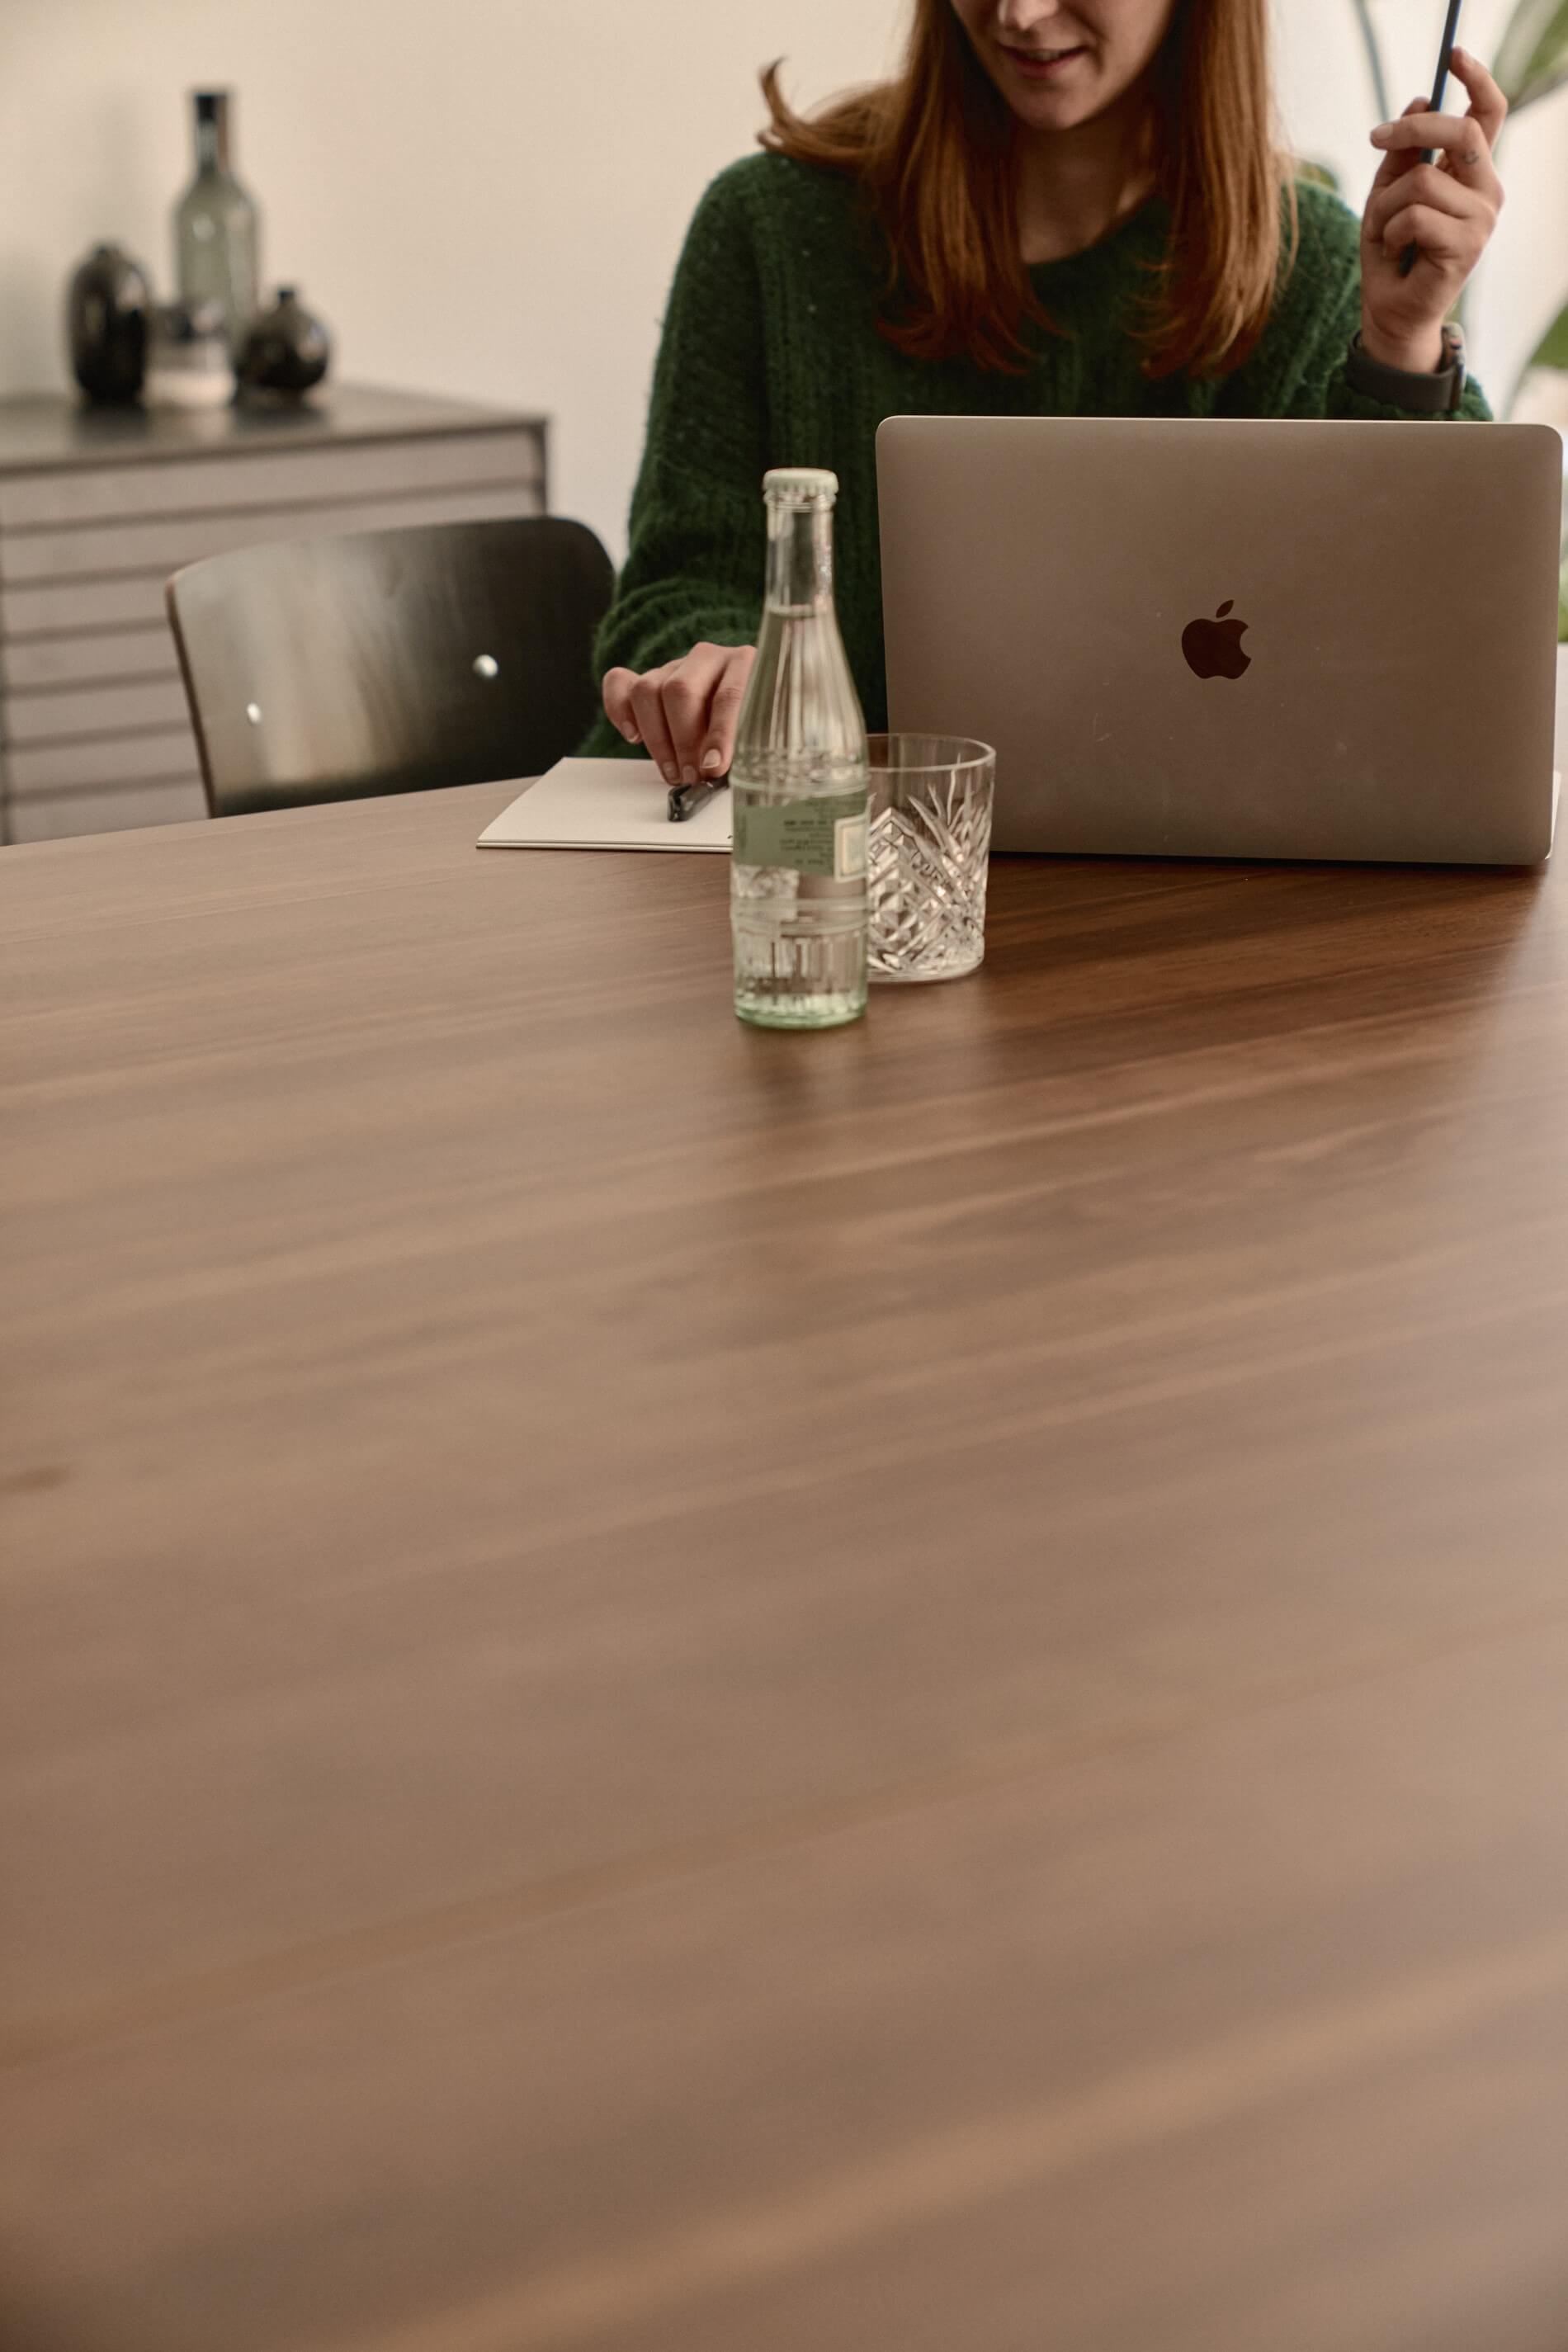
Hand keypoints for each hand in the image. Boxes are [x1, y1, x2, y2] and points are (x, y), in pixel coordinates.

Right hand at [601, 642, 757, 783]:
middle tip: (691, 776)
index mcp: (745, 664)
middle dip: (682, 740)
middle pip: (680, 690)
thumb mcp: (764, 737)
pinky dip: (620, 710)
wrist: (751, 712)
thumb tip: (721, 772)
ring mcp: (676, 666)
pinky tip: (633, 737)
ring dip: (656, 738)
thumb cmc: (757, 729)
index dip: (719, 733)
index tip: (713, 766)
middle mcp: (708, 658)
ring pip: (648, 689)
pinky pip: (621, 684)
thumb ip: (750, 748)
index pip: (728, 694)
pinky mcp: (651, 678)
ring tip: (673, 772)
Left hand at [1361, 47, 1505, 374]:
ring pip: (1423, 180)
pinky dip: (1390, 231)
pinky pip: (1415, 216)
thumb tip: (1420, 100)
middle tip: (1375, 137)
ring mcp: (1482, 218)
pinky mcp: (1467, 246)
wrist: (1391, 311)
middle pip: (1461, 131)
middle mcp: (1487, 189)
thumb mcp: (1387, 192)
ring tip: (1384, 230)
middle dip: (1412, 128)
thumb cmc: (1391, 251)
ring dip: (1386, 204)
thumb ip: (1402, 152)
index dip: (1477, 79)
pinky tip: (1395, 250)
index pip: (1488, 114)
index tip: (1453, 54)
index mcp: (1471, 172)